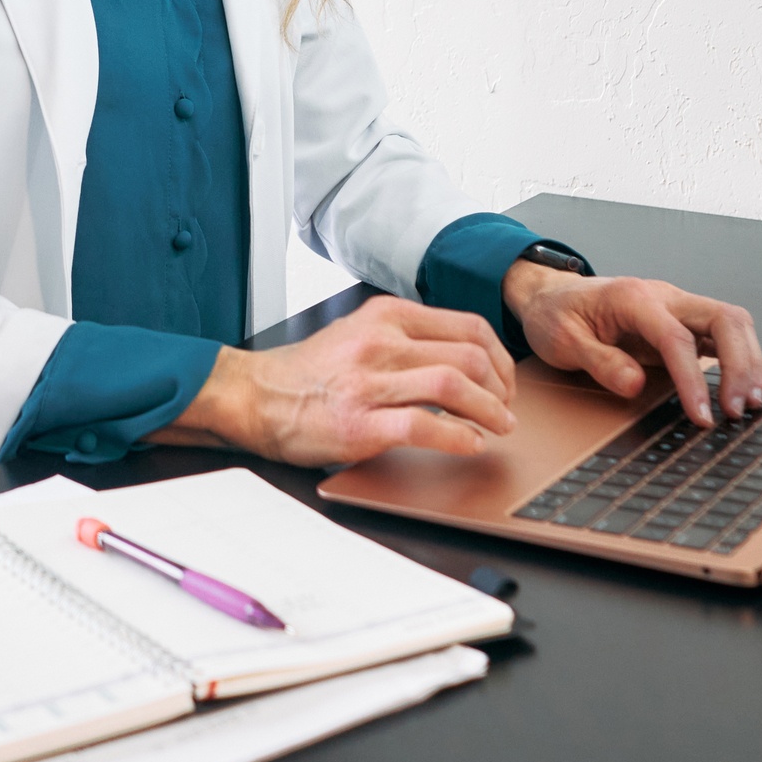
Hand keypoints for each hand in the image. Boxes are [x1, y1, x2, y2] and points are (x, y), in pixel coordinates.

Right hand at [155, 299, 517, 465]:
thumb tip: (464, 361)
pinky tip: (471, 445)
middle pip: (469, 354)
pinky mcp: (359, 422)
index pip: (468, 326)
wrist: (254, 397)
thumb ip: (404, 339)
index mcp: (385, 316)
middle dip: (502, 386)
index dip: (500, 357)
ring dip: (490, 410)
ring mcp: (369, 382)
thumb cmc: (308, 374)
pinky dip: (459, 437)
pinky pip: (425, 425)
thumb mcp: (358, 334)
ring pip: (453, 384)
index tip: (505, 380)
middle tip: (507, 409)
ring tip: (499, 427)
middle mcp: (380, 342)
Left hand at [503, 265, 761, 427]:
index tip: (703, 416)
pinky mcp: (685, 322)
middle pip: (723, 319)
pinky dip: (747, 359)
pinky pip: (726, 335)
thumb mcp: (563, 341)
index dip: (694, 379)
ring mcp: (679, 307)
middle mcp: (664, 297)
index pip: (677, 338)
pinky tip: (760, 386)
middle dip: (739, 365)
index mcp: (633, 298)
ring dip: (749, 363)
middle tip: (737, 411)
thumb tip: (636, 385)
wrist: (551, 295)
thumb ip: (599, 362)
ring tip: (752, 405)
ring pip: (733, 324)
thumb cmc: (556, 316)